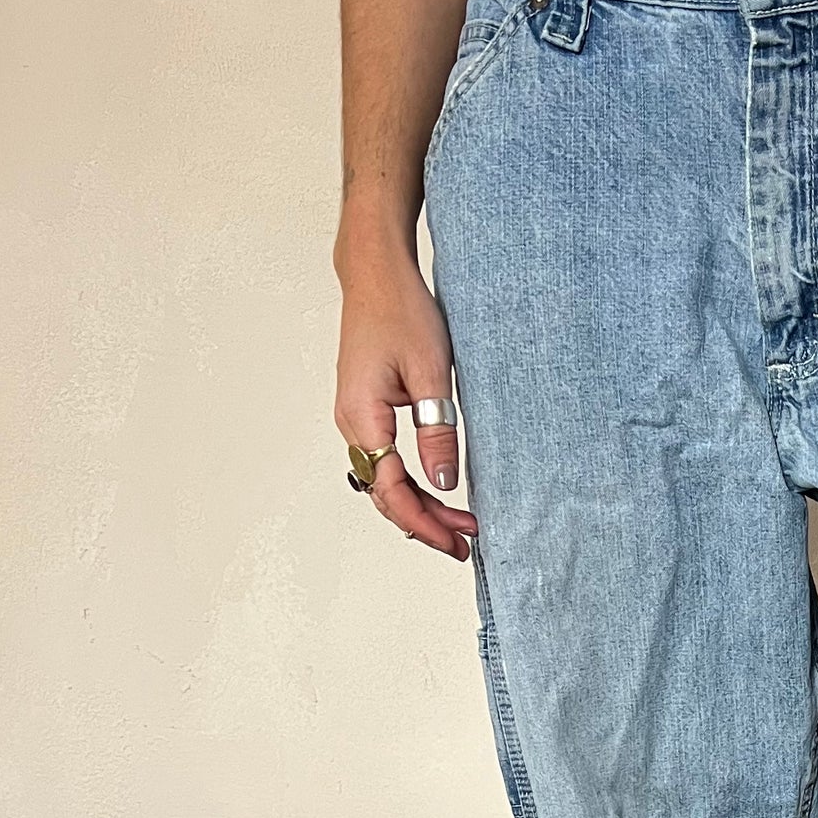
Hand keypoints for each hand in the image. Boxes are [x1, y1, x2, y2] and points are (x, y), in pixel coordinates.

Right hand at [335, 245, 479, 560]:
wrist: (376, 275)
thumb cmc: (402, 311)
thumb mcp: (431, 374)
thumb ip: (438, 433)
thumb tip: (444, 484)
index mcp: (363, 417)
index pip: (392, 490)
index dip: (426, 523)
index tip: (458, 541)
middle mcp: (350, 423)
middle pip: (385, 493)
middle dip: (426, 522)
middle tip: (466, 541)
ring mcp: (354, 418)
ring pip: (384, 480)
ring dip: (419, 505)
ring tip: (458, 524)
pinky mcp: (364, 411)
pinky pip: (383, 460)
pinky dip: (409, 483)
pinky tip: (435, 492)